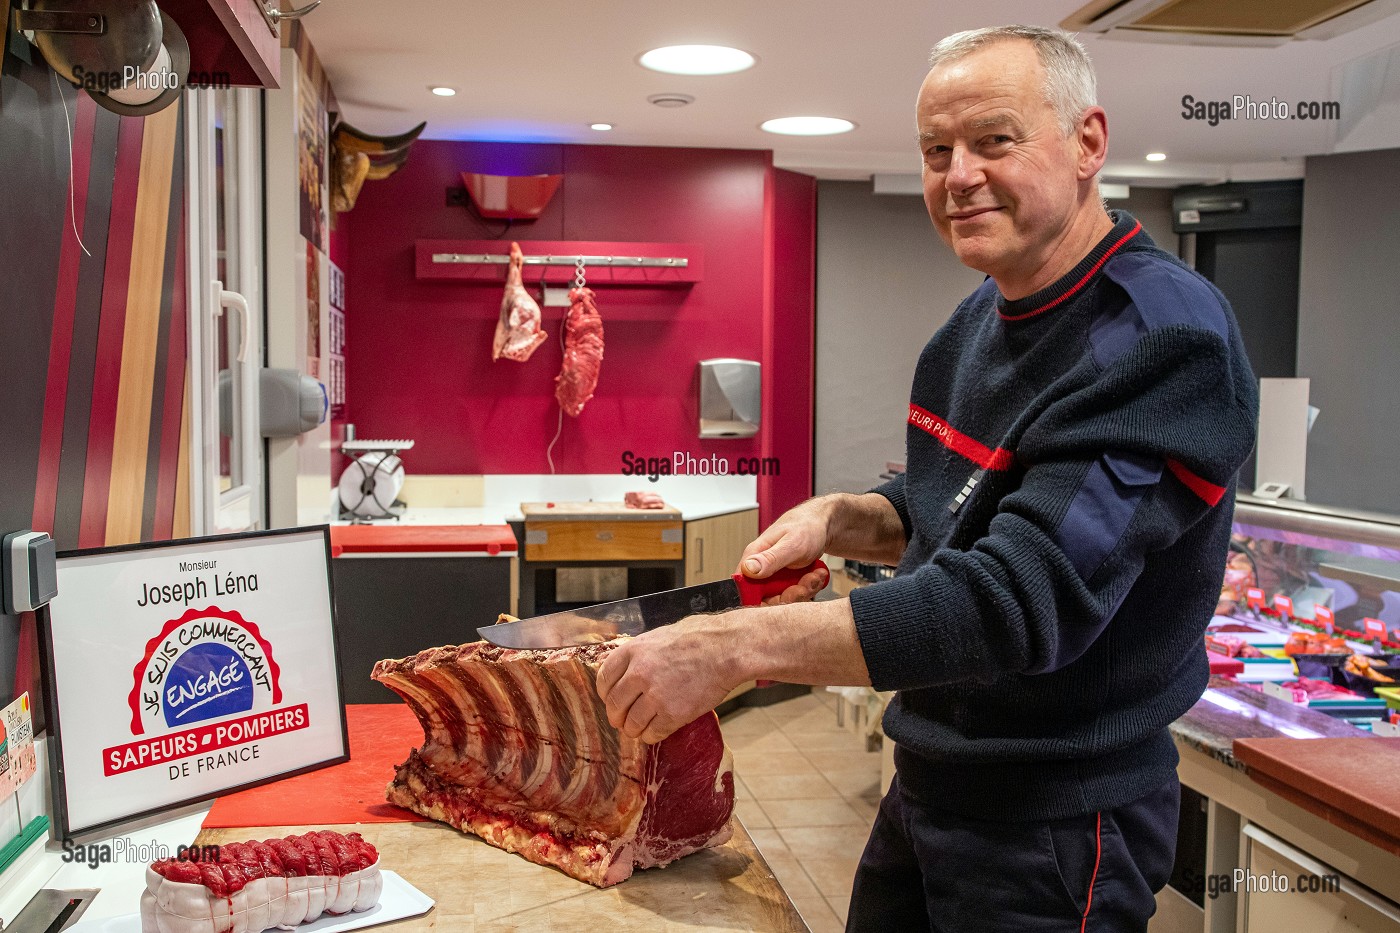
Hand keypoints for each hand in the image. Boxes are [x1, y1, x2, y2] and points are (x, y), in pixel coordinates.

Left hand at [595, 614, 742, 743]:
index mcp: (633, 651)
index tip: (611, 699)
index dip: (605, 693)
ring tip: (639, 729)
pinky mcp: (673, 714)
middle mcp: (639, 674)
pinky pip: (652, 733)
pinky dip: (650, 736)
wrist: (727, 649)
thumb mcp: (659, 636)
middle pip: (614, 704)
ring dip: (632, 729)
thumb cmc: (699, 638)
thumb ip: (637, 652)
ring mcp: (655, 695)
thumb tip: (618, 664)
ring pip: (631, 723)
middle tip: (621, 720)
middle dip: (616, 716)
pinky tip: (656, 731)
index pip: (604, 679)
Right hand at [739, 499, 833, 603]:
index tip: (783, 594)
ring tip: (816, 573)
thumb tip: (747, 569)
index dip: (762, 599)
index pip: (745, 589)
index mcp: (754, 557)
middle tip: (808, 580)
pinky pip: (796, 594)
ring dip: (805, 589)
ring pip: (784, 598)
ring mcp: (774, 576)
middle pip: (767, 599)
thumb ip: (770, 559)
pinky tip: (817, 574)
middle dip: (791, 594)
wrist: (823, 525)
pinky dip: (810, 587)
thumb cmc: (806, 527)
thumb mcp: (791, 544)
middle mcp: (761, 569)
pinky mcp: (786, 581)